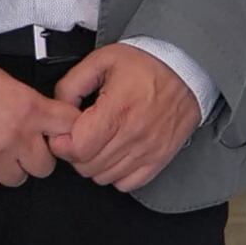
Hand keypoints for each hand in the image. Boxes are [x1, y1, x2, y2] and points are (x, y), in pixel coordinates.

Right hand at [0, 66, 58, 195]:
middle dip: (33, 157)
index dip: (67, 133)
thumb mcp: (10, 84)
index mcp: (30, 109)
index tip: (59, 136)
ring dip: (8, 168)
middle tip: (19, 146)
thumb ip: (34, 107)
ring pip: (17, 179)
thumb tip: (51, 123)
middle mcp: (16, 136)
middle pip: (45, 166)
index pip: (69, 128)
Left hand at [45, 42, 201, 193]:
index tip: (63, 134)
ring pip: (104, 177)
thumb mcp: (101, 61)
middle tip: (80, 135)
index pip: (78, 148)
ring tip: (99, 142)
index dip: (62, 143)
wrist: (186, 69)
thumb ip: (71, 85)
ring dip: (94, 164)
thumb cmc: (147, 63)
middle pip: (88, 166)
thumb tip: (58, 110)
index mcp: (117, 110)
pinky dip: (116, 174)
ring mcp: (149, 150)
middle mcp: (134, 134)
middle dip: (76, 153)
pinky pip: (128, 183)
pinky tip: (115, 154)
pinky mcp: (159, 158)